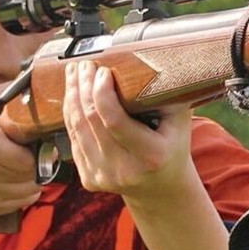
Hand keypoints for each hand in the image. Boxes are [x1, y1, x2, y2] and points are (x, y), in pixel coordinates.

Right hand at [0, 85, 41, 216]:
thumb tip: (41, 82)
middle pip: (31, 176)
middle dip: (38, 165)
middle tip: (36, 155)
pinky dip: (21, 193)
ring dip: (31, 180)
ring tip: (21, 165)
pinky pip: (17, 204)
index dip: (39, 152)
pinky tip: (11, 178)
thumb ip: (9, 92)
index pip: (29, 159)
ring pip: (28, 192)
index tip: (39, 144)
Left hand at [62, 60, 194, 200]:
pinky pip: (73, 139)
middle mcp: (124, 170)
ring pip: (77, 128)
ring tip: (74, 74)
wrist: (161, 188)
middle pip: (91, 121)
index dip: (102, 92)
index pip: (114, 120)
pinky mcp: (88, 179)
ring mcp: (103, 177)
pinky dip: (70, 114)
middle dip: (83, 87)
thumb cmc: (171, 146)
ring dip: (72, 96)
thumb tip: (148, 61)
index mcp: (151, 156)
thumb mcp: (178, 121)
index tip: (103, 71)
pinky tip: (73, 96)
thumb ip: (165, 95)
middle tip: (84, 65)